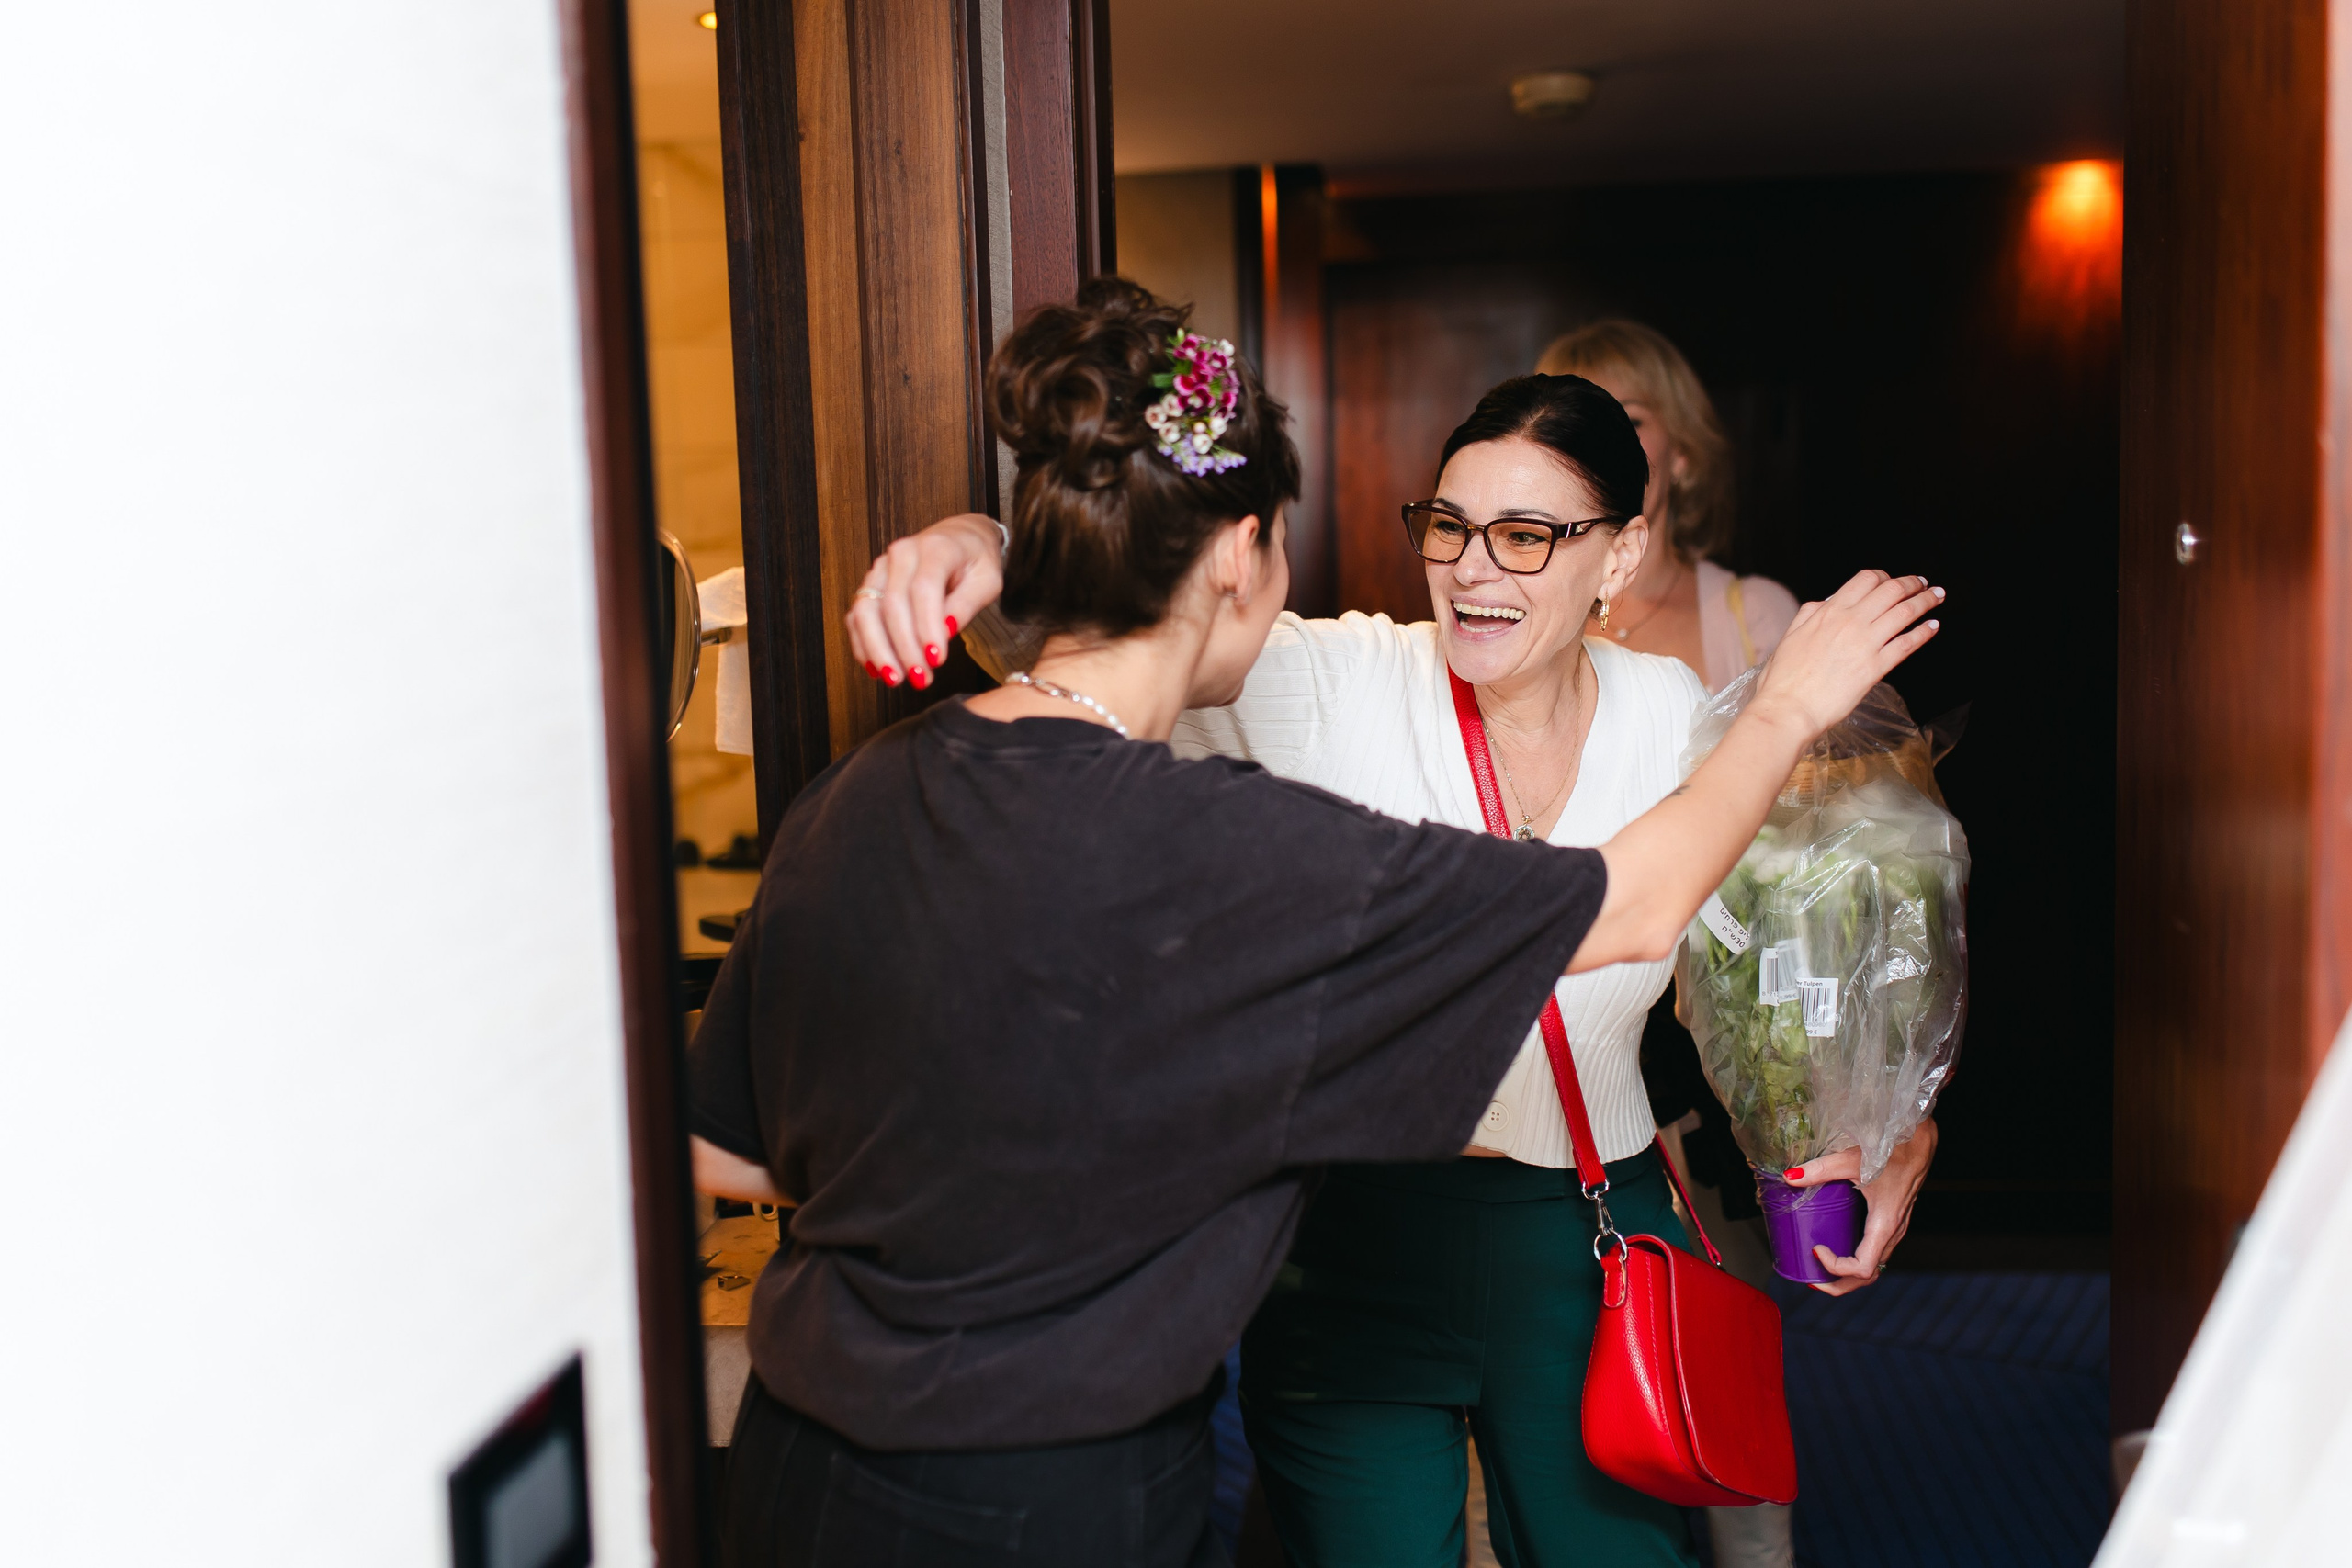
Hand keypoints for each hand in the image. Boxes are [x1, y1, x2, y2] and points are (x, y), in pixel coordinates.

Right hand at [845, 514, 1004, 686]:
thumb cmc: (976, 561)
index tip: (936, 660)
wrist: (960, 538)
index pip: (924, 590)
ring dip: (878, 649)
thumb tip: (945, 631)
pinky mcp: (871, 585)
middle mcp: (901, 554)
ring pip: (866, 611)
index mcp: (935, 548)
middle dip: (904, 647)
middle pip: (892, 604)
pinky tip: (877, 669)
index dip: (927, 628)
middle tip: (921, 679)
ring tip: (895, 679)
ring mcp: (881, 569)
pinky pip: (857, 616)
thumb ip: (967, 604)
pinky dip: (863, 644)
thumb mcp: (987, 581)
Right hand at [1750, 572, 1943, 737]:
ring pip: (1905, 612)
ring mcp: (1865, 644)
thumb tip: (1825, 603)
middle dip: (1913, 583)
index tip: (1894, 581)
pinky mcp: (1875, 668)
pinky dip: (1924, 632)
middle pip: (1892, 590)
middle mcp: (1850, 622)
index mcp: (1828, 611)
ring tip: (1937, 598)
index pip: (1866, 579)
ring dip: (1926, 601)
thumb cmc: (1784, 678)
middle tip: (1924, 585)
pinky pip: (1907, 644)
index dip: (1885, 576)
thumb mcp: (1790, 635)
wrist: (1788, 708)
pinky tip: (1933, 627)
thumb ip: (1809, 614)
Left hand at [1786, 1117, 1936, 1294]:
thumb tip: (1789, 1176)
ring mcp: (1896, 1226)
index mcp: (1885, 1224)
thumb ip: (1820, 1169)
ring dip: (1848, 1272)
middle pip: (1868, 1275)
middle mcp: (1893, 1231)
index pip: (1862, 1268)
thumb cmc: (1893, 1147)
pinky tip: (1838, 1243)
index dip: (1836, 1267)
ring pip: (1875, 1264)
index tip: (1816, 1249)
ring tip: (1820, 1266)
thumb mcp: (1852, 1159)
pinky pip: (1876, 1249)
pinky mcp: (1894, 1218)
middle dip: (1839, 1283)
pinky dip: (1856, 1256)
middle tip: (1812, 1279)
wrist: (1919, 1136)